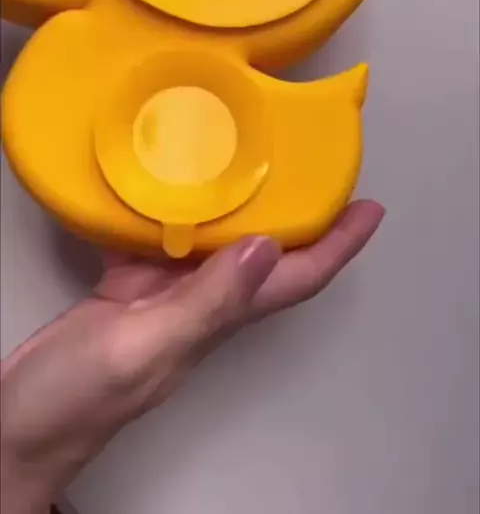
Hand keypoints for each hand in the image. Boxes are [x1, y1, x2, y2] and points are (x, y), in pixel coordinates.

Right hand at [1, 200, 383, 512]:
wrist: (18, 422)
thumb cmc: (77, 400)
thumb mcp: (143, 349)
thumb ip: (204, 305)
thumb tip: (265, 250)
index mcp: (215, 319)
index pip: (295, 278)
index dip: (338, 245)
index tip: (368, 208)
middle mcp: (201, 303)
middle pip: (264, 251)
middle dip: (297, 212)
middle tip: (312, 163)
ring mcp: (163, 294)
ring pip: (215, 237)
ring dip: (236, 199)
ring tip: (246, 153)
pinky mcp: (127, 285)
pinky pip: (158, 234)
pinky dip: (166, 203)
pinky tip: (160, 175)